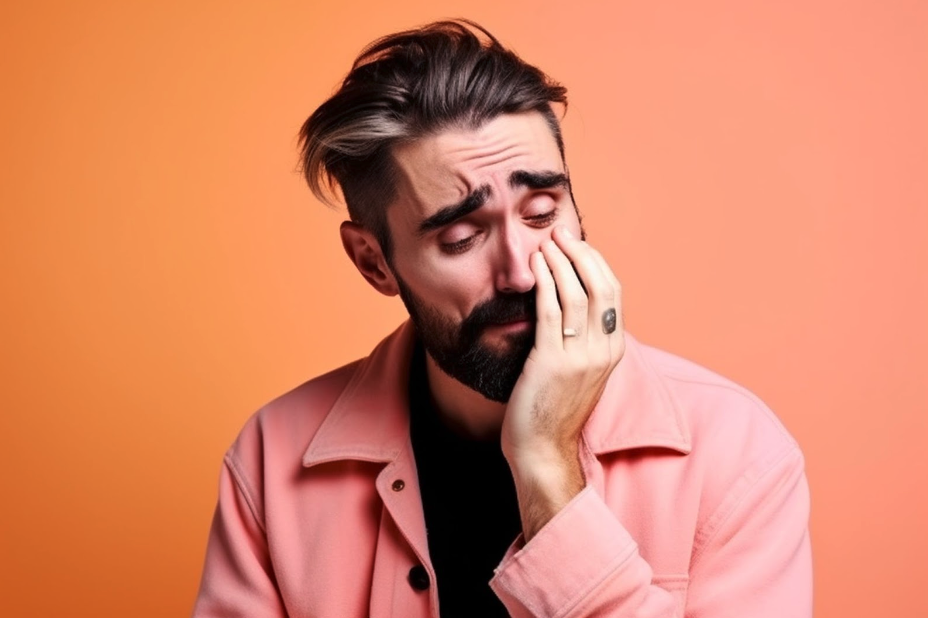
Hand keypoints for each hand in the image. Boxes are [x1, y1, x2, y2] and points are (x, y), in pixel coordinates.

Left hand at [501, 226, 624, 538]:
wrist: (542, 449)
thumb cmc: (553, 409)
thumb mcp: (579, 370)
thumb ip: (581, 339)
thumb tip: (571, 303)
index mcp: (612, 350)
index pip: (613, 292)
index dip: (595, 262)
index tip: (576, 243)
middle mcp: (602, 351)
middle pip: (600, 286)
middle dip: (581, 253)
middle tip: (560, 233)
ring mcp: (580, 357)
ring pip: (576, 294)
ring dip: (560, 261)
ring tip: (545, 242)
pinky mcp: (553, 361)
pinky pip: (551, 311)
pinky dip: (544, 282)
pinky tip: (536, 266)